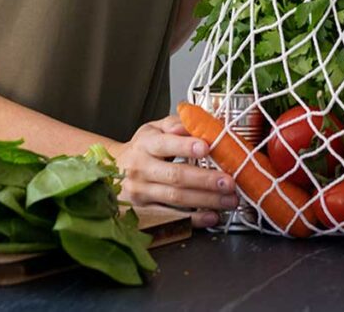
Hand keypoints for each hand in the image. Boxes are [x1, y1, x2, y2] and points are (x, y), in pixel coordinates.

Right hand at [114, 115, 237, 227]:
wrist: (114, 169)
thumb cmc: (144, 147)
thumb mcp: (155, 128)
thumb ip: (176, 123)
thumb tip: (195, 123)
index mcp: (145, 144)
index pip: (165, 145)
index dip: (186, 146)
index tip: (206, 148)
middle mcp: (141, 169)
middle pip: (175, 176)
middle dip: (205, 180)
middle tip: (229, 182)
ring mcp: (141, 192)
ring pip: (176, 198)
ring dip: (206, 200)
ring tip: (229, 200)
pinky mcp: (144, 211)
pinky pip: (171, 217)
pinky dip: (194, 219)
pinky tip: (212, 216)